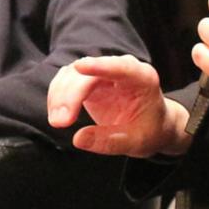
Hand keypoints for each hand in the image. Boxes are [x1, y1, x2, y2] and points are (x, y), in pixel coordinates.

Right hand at [48, 54, 190, 157]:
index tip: (80, 67)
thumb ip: (110, 141)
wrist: (150, 126)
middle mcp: (120, 69)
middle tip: (60, 122)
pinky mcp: (87, 80)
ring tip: (58, 122)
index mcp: (142, 78)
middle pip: (88, 74)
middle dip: (70, 95)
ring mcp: (102, 72)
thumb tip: (78, 139)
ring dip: (59, 96)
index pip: (121, 67)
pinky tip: (57, 115)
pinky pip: (66, 81)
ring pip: (72, 74)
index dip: (100, 65)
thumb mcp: (136, 143)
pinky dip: (57, 97)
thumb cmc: (149, 131)